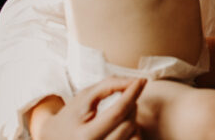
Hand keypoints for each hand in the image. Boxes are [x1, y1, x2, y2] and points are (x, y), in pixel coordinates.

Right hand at [31, 77, 145, 139]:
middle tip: (127, 96)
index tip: (142, 80)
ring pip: (134, 134)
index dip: (132, 94)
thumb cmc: (71, 116)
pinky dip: (133, 131)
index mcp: (84, 137)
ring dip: (133, 118)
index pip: (117, 113)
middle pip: (128, 124)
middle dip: (132, 105)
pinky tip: (122, 125)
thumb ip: (109, 85)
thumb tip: (136, 82)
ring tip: (121, 112)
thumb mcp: (84, 97)